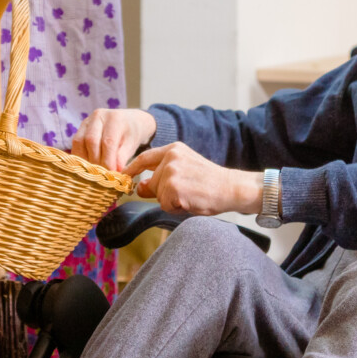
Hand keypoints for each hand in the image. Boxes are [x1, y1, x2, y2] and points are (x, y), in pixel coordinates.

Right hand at [71, 108, 156, 171]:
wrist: (128, 121)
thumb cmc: (131, 134)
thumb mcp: (132, 145)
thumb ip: (123, 157)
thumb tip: (114, 172)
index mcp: (114, 118)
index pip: (108, 141)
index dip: (108, 161)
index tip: (111, 175)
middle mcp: (98, 116)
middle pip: (91, 141)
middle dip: (95, 162)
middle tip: (102, 177)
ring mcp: (87, 121)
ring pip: (79, 142)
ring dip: (84, 160)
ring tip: (93, 173)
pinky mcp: (80, 128)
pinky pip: (75, 144)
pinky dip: (79, 157)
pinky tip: (86, 167)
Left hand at [123, 142, 261, 215]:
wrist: (231, 188)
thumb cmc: (211, 182)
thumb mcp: (185, 170)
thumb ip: (161, 175)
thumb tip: (138, 187)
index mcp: (173, 149)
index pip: (144, 158)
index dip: (132, 169)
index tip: (124, 177)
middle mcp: (170, 157)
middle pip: (151, 182)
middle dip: (162, 193)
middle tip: (186, 193)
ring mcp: (171, 172)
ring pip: (158, 195)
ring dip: (171, 202)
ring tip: (191, 196)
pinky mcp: (173, 188)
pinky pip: (165, 205)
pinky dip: (176, 208)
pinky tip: (191, 201)